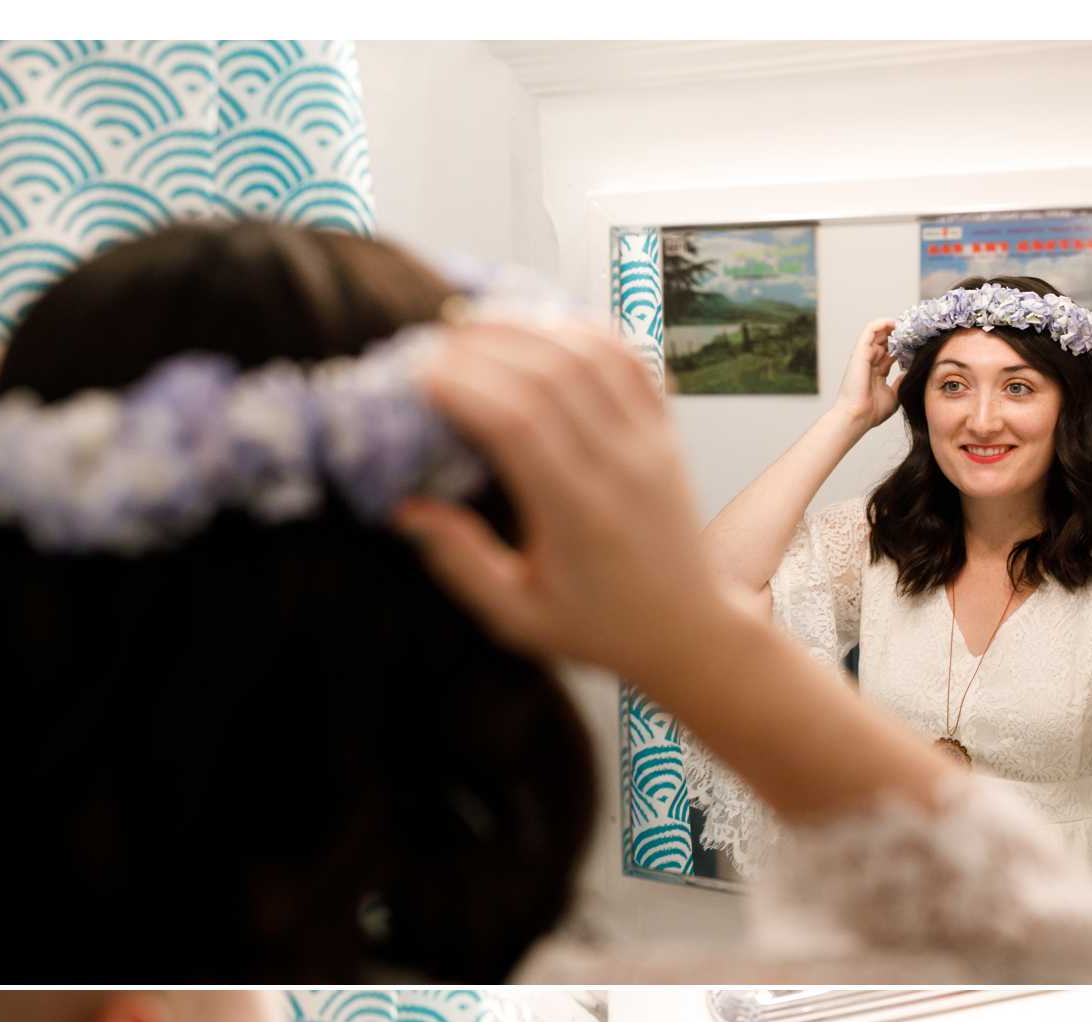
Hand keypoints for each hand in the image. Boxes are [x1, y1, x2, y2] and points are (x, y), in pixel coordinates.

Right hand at [393, 314, 723, 703]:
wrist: (687, 629)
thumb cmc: (596, 627)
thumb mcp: (518, 617)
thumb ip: (462, 563)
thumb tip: (405, 509)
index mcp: (579, 516)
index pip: (518, 424)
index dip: (465, 387)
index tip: (421, 375)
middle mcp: (620, 468)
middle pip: (548, 375)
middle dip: (484, 346)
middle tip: (436, 341)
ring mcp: (650, 441)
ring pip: (587, 352)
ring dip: (526, 324)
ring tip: (476, 322)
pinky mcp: (666, 427)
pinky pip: (626, 355)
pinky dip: (579, 327)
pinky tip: (538, 323)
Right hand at [835, 317, 902, 437]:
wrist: (857, 417)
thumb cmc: (871, 412)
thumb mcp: (894, 396)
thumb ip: (901, 383)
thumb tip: (909, 373)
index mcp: (877, 371)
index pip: (891, 352)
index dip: (903, 346)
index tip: (916, 343)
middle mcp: (870, 361)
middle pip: (885, 340)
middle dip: (899, 334)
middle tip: (914, 331)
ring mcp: (864, 355)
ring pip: (878, 332)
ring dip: (892, 326)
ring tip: (906, 324)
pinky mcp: (861, 351)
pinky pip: (870, 329)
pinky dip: (882, 323)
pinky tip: (895, 323)